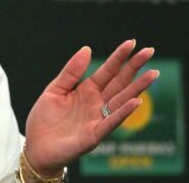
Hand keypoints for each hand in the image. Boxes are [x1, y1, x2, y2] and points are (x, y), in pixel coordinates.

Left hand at [23, 40, 158, 176]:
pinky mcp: (94, 135)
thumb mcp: (55, 89)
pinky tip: (135, 101)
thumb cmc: (44, 119)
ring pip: (122, 100)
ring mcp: (98, 118)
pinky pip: (111, 122)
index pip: (108, 70)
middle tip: (150, 51)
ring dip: (137, 88)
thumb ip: (71, 71)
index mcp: (87, 90)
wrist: (36, 146)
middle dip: (135, 67)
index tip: (132, 42)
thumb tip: (87, 48)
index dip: (119, 57)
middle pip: (120, 82)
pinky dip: (123, 112)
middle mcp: (97, 103)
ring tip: (152, 74)